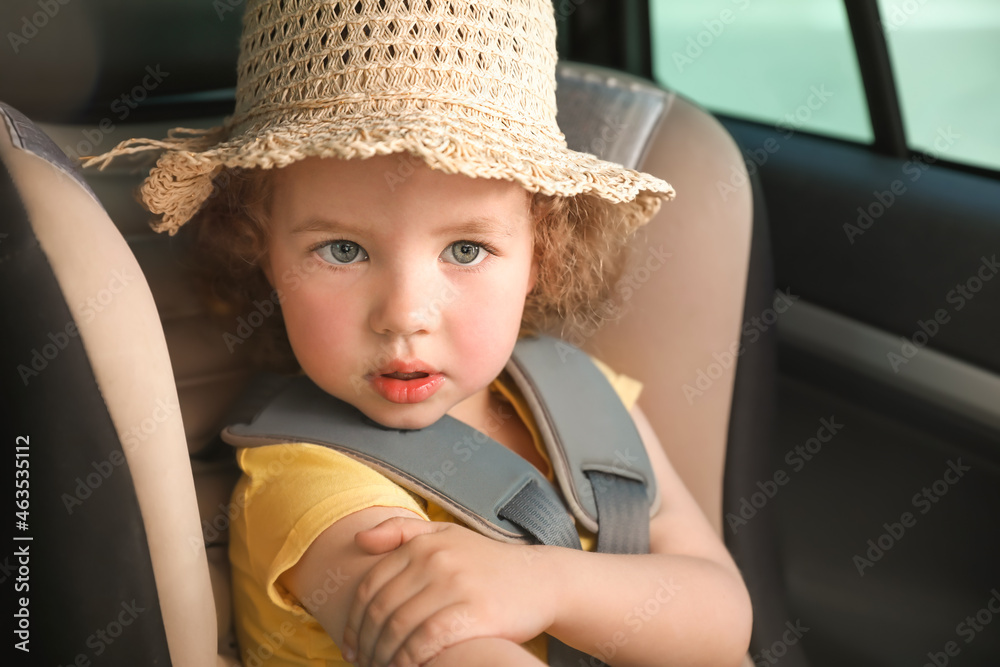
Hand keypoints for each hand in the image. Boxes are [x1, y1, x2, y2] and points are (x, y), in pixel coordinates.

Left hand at [341, 517, 555, 666]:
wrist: (542, 579)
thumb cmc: (487, 563)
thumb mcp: (447, 536)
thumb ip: (401, 532)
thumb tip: (359, 541)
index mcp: (425, 544)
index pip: (372, 587)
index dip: (355, 622)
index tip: (352, 646)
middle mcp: (438, 561)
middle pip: (383, 610)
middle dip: (367, 644)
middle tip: (363, 664)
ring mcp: (457, 586)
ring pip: (402, 628)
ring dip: (385, 657)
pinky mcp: (477, 613)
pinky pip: (429, 641)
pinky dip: (411, 660)